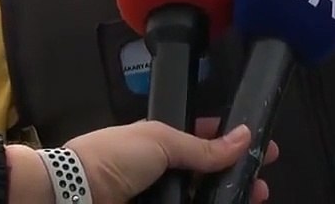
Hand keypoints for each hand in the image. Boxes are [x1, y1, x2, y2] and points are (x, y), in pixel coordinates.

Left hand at [65, 118, 280, 203]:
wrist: (72, 194)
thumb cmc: (115, 158)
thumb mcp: (161, 141)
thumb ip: (203, 145)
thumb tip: (246, 136)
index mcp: (159, 142)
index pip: (202, 140)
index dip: (231, 143)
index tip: (260, 148)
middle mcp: (160, 171)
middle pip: (206, 175)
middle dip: (236, 177)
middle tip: (263, 186)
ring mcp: (157, 198)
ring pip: (199, 198)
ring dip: (227, 198)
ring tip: (255, 199)